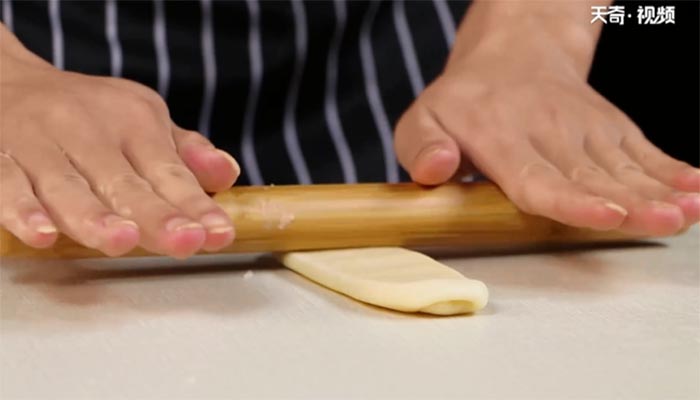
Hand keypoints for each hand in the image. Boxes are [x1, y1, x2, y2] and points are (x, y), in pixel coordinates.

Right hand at [0, 26, 239, 256]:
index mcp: (131, 120)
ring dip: (93, 215)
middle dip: (155, 214)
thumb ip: (184, 152)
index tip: (218, 233)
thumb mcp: (141, 118)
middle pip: (123, 181)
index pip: (169, 171)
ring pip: (66, 185)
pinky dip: (21, 209)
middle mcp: (86, 128)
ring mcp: (38, 142)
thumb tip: (227, 173)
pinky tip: (41, 234)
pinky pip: (5, 183)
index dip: (195, 205)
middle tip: (183, 241)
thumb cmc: (85, 111)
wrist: (4, 79)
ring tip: (121, 240)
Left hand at [394, 7, 698, 234]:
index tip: (603, 215)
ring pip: (624, 167)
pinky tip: (698, 190)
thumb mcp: (421, 119)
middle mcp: (550, 133)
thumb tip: (436, 169)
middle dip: (632, 203)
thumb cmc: (462, 103)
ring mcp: (585, 129)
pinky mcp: (610, 128)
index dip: (571, 202)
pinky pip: (644, 150)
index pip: (537, 178)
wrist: (512, 54)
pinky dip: (672, 170)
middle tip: (666, 222)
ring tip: (689, 212)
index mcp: (501, 138)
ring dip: (660, 192)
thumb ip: (421, 146)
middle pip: (592, 177)